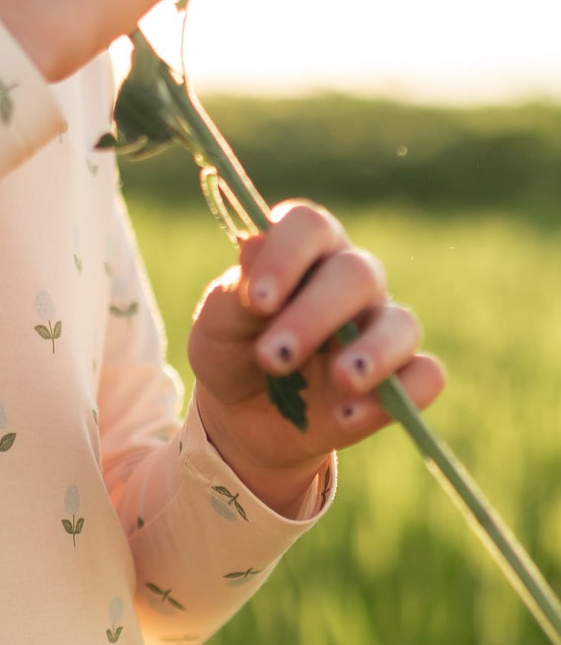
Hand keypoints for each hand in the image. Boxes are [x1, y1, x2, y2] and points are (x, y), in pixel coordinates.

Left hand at [187, 200, 447, 514]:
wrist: (242, 418)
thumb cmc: (232, 353)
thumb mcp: (218, 327)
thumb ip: (235, 291)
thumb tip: (253, 245)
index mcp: (305, 251)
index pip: (309, 226)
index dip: (287, 254)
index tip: (258, 301)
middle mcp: (352, 280)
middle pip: (357, 274)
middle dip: (315, 316)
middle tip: (272, 357)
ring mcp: (381, 327)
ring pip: (402, 324)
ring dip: (371, 353)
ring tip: (340, 381)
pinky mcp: (400, 379)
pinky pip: (426, 377)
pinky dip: (400, 394)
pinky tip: (350, 415)